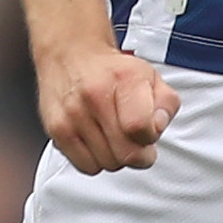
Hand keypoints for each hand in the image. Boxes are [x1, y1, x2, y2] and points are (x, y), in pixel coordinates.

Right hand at [40, 44, 181, 172]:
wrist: (71, 55)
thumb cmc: (113, 71)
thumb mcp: (151, 77)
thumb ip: (166, 105)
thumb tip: (156, 128)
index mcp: (125, 79)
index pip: (140, 128)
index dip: (150, 137)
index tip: (148, 132)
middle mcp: (96, 95)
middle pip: (126, 153)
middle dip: (138, 153)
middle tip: (135, 139)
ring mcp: (73, 114)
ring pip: (107, 164)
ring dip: (117, 157)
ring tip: (114, 135)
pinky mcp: (56, 129)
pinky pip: (86, 166)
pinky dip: (96, 160)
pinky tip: (98, 141)